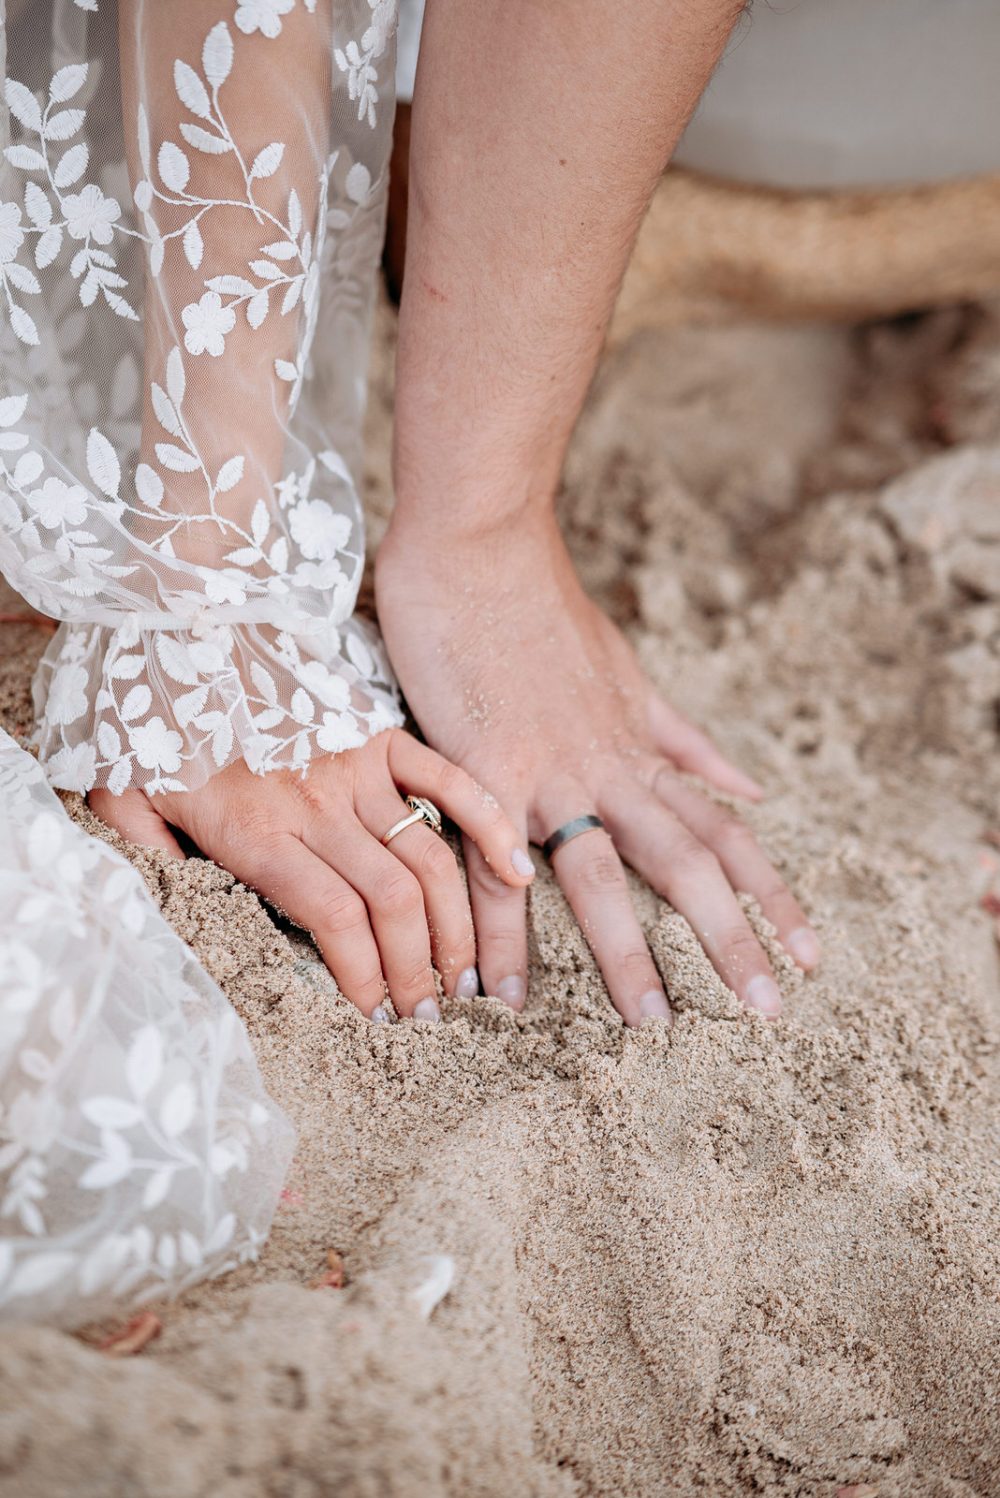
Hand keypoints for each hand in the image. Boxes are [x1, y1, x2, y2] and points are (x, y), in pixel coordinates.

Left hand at [89, 728, 533, 1020]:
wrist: (187, 620)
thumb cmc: (151, 712)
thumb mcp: (118, 791)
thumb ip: (141, 855)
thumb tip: (164, 911)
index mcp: (256, 830)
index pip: (337, 920)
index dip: (367, 976)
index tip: (376, 1014)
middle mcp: (317, 804)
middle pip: (391, 902)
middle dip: (417, 970)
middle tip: (428, 1014)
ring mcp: (358, 766)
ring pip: (427, 859)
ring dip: (453, 927)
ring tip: (461, 978)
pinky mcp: (381, 734)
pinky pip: (449, 783)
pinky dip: (487, 826)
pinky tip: (514, 875)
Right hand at [375, 513, 819, 1024]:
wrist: (478, 539)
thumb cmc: (539, 603)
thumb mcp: (629, 672)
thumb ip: (682, 738)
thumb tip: (748, 787)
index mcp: (641, 746)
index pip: (725, 830)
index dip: (772, 892)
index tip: (810, 951)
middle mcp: (610, 763)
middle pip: (688, 861)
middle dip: (732, 935)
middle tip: (770, 1007)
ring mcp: (550, 767)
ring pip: (603, 872)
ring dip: (626, 951)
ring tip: (651, 1022)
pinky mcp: (484, 763)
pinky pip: (493, 863)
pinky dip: (500, 928)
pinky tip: (506, 984)